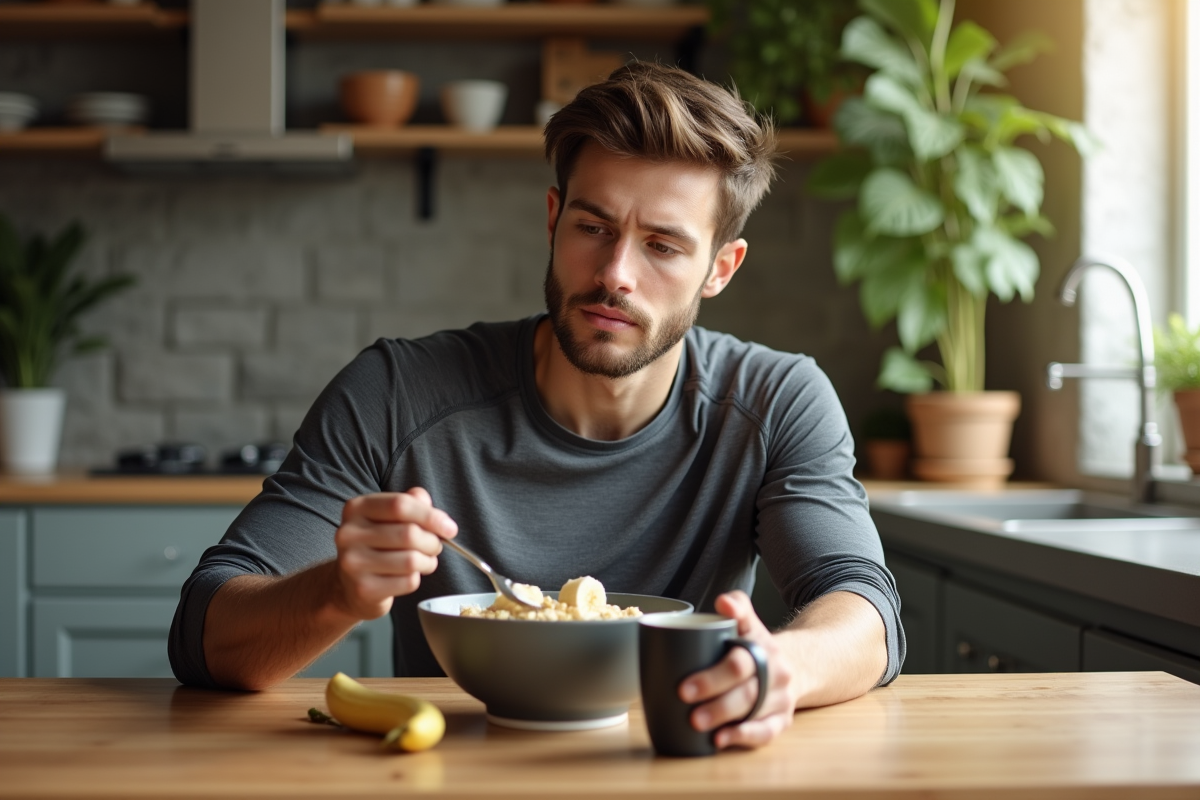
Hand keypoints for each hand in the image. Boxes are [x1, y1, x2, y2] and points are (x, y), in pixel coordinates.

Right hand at [333, 487, 457, 620]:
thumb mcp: (390, 518)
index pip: (400, 505)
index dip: (431, 516)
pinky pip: (408, 582)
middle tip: (435, 547)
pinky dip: (416, 579)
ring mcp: (353, 562)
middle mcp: (348, 533)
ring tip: (425, 561)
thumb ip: (413, 504)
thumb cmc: (379, 545)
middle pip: (409, 533)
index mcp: (356, 508)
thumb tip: (438, 515)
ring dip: (428, 561)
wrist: (351, 585)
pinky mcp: (363, 589)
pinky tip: (409, 576)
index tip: (449, 528)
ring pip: (411, 560)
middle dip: (432, 542)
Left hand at [678, 590, 799, 749]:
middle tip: (683, 695)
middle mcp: (775, 670)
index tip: (689, 677)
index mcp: (762, 644)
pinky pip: (766, 732)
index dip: (717, 665)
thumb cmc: (753, 648)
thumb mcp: (748, 623)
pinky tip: (719, 739)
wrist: (792, 667)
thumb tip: (722, 602)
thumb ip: (736, 607)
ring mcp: (780, 697)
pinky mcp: (782, 720)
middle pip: (744, 683)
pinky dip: (743, 736)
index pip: (742, 651)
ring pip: (753, 709)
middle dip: (712, 691)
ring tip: (695, 722)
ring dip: (723, 716)